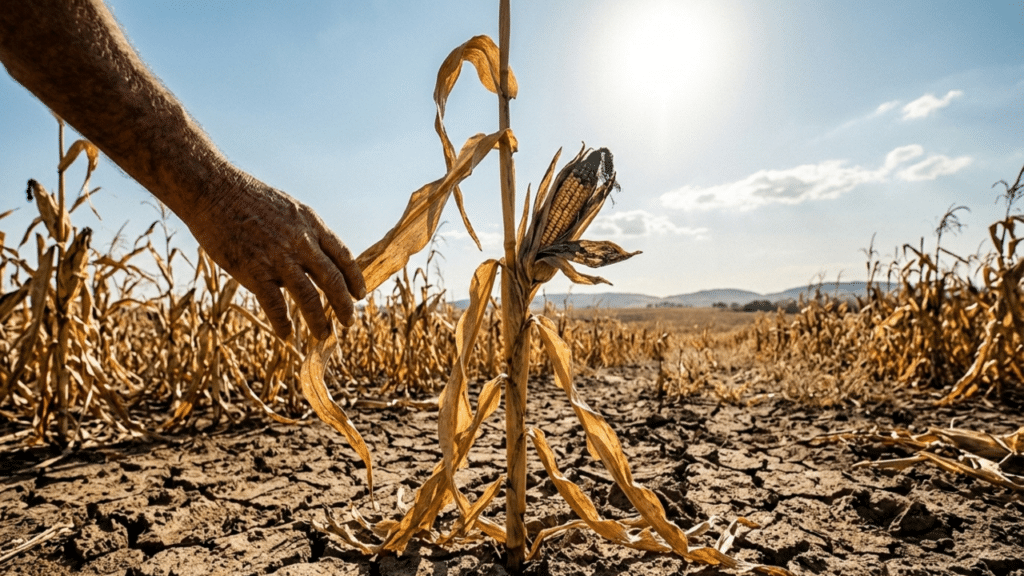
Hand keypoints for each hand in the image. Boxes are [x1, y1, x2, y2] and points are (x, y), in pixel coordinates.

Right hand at [186, 178, 365, 339]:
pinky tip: (286, 335)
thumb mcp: (288, 208)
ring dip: (319, 320)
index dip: (355, 279)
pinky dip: (282, 323)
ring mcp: (278, 257)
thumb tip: (315, 257)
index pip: (344, 256)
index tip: (360, 295)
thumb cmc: (248, 198)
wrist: (213, 190)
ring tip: (324, 335)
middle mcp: (300, 242)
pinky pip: (274, 305)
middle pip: (332, 280)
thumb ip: (305, 232)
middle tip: (349, 322)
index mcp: (312, 224)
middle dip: (344, 305)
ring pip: (308, 297)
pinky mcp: (253, 270)